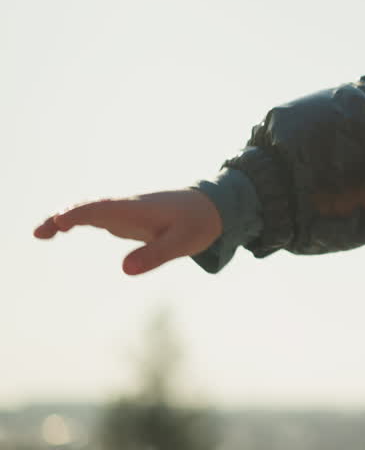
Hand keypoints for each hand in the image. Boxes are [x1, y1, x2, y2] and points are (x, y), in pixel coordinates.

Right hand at [34, 189, 223, 274]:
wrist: (213, 207)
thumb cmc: (199, 223)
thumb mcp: (184, 242)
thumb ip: (156, 255)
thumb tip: (125, 270)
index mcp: (138, 209)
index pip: (102, 209)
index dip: (79, 214)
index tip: (59, 221)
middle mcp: (127, 208)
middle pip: (89, 208)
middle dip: (63, 217)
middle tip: (39, 232)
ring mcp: (125, 213)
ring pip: (90, 211)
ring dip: (65, 219)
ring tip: (40, 233)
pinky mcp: (127, 220)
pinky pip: (96, 217)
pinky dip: (77, 220)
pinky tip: (63, 228)